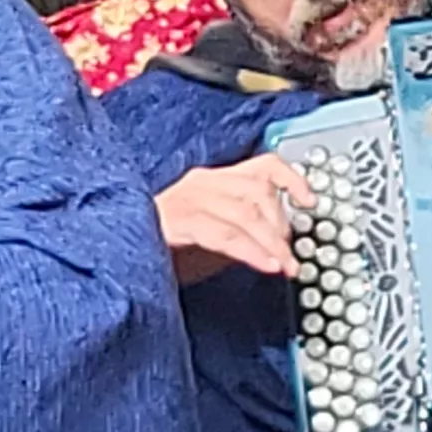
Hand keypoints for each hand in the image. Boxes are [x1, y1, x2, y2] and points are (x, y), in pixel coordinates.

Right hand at [153, 154, 312, 286]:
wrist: (120, 251)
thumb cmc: (163, 244)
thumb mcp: (213, 231)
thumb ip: (243, 229)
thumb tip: (281, 242)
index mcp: (214, 179)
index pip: (264, 165)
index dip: (293, 180)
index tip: (311, 201)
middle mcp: (203, 182)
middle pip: (259, 193)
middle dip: (282, 227)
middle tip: (292, 256)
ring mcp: (188, 199)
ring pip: (246, 212)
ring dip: (272, 242)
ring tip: (284, 265)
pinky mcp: (178, 221)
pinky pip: (224, 233)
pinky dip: (250, 250)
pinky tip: (265, 265)